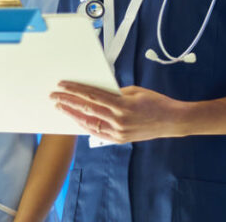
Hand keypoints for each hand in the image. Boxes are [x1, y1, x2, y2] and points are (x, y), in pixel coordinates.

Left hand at [50, 82, 185, 142]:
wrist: (172, 121)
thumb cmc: (155, 102)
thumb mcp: (135, 91)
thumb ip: (115, 92)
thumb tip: (97, 92)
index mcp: (122, 104)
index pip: (92, 95)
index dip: (74, 90)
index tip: (62, 85)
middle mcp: (118, 120)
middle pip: (86, 109)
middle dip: (68, 102)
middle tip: (54, 96)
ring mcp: (119, 132)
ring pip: (89, 123)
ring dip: (72, 115)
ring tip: (60, 108)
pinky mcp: (120, 139)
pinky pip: (97, 133)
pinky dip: (85, 125)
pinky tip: (76, 120)